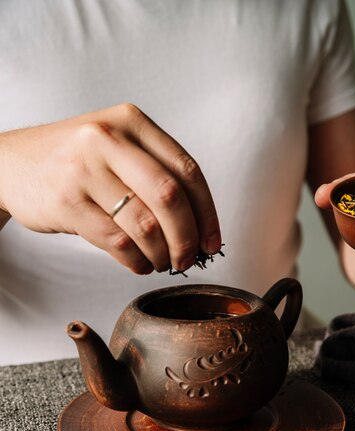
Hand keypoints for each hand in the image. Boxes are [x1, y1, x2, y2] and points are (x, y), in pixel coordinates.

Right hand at [0, 103, 220, 273]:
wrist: (10, 163)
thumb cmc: (73, 160)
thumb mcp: (115, 145)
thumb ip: (154, 170)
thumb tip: (199, 225)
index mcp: (131, 122)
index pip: (187, 171)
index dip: (207, 213)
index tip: (212, 241)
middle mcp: (108, 139)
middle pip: (170, 197)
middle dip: (187, 238)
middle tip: (188, 259)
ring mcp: (84, 170)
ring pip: (144, 225)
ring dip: (161, 254)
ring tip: (161, 261)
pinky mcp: (66, 202)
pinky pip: (117, 242)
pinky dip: (136, 261)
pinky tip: (139, 262)